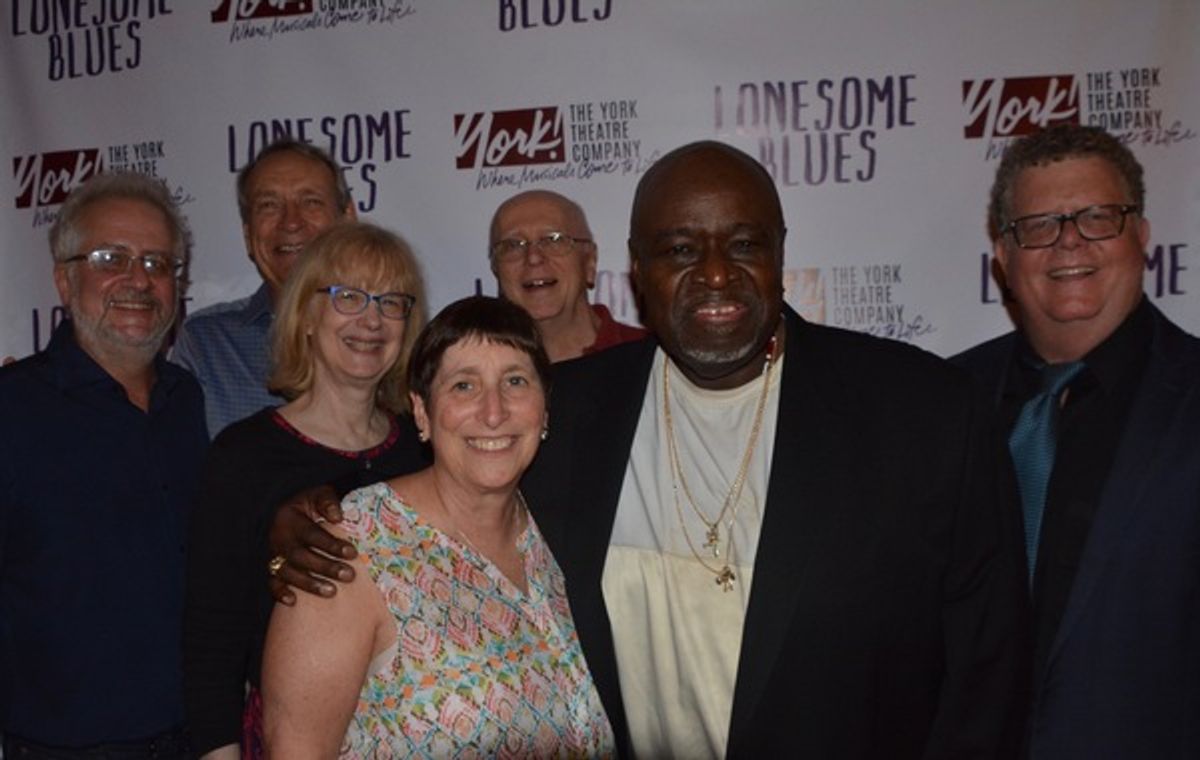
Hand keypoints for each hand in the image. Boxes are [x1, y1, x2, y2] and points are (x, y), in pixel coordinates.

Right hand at [267, 484, 357, 605]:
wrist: (289, 511)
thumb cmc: (310, 504)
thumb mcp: (318, 494)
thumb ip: (328, 502)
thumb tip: (337, 517)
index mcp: (289, 519)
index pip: (311, 534)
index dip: (331, 544)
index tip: (352, 553)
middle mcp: (278, 538)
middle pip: (300, 556)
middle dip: (325, 567)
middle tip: (349, 575)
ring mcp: (273, 554)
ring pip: (287, 572)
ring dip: (309, 584)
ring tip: (332, 592)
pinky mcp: (271, 568)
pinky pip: (271, 583)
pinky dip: (280, 593)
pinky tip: (293, 601)